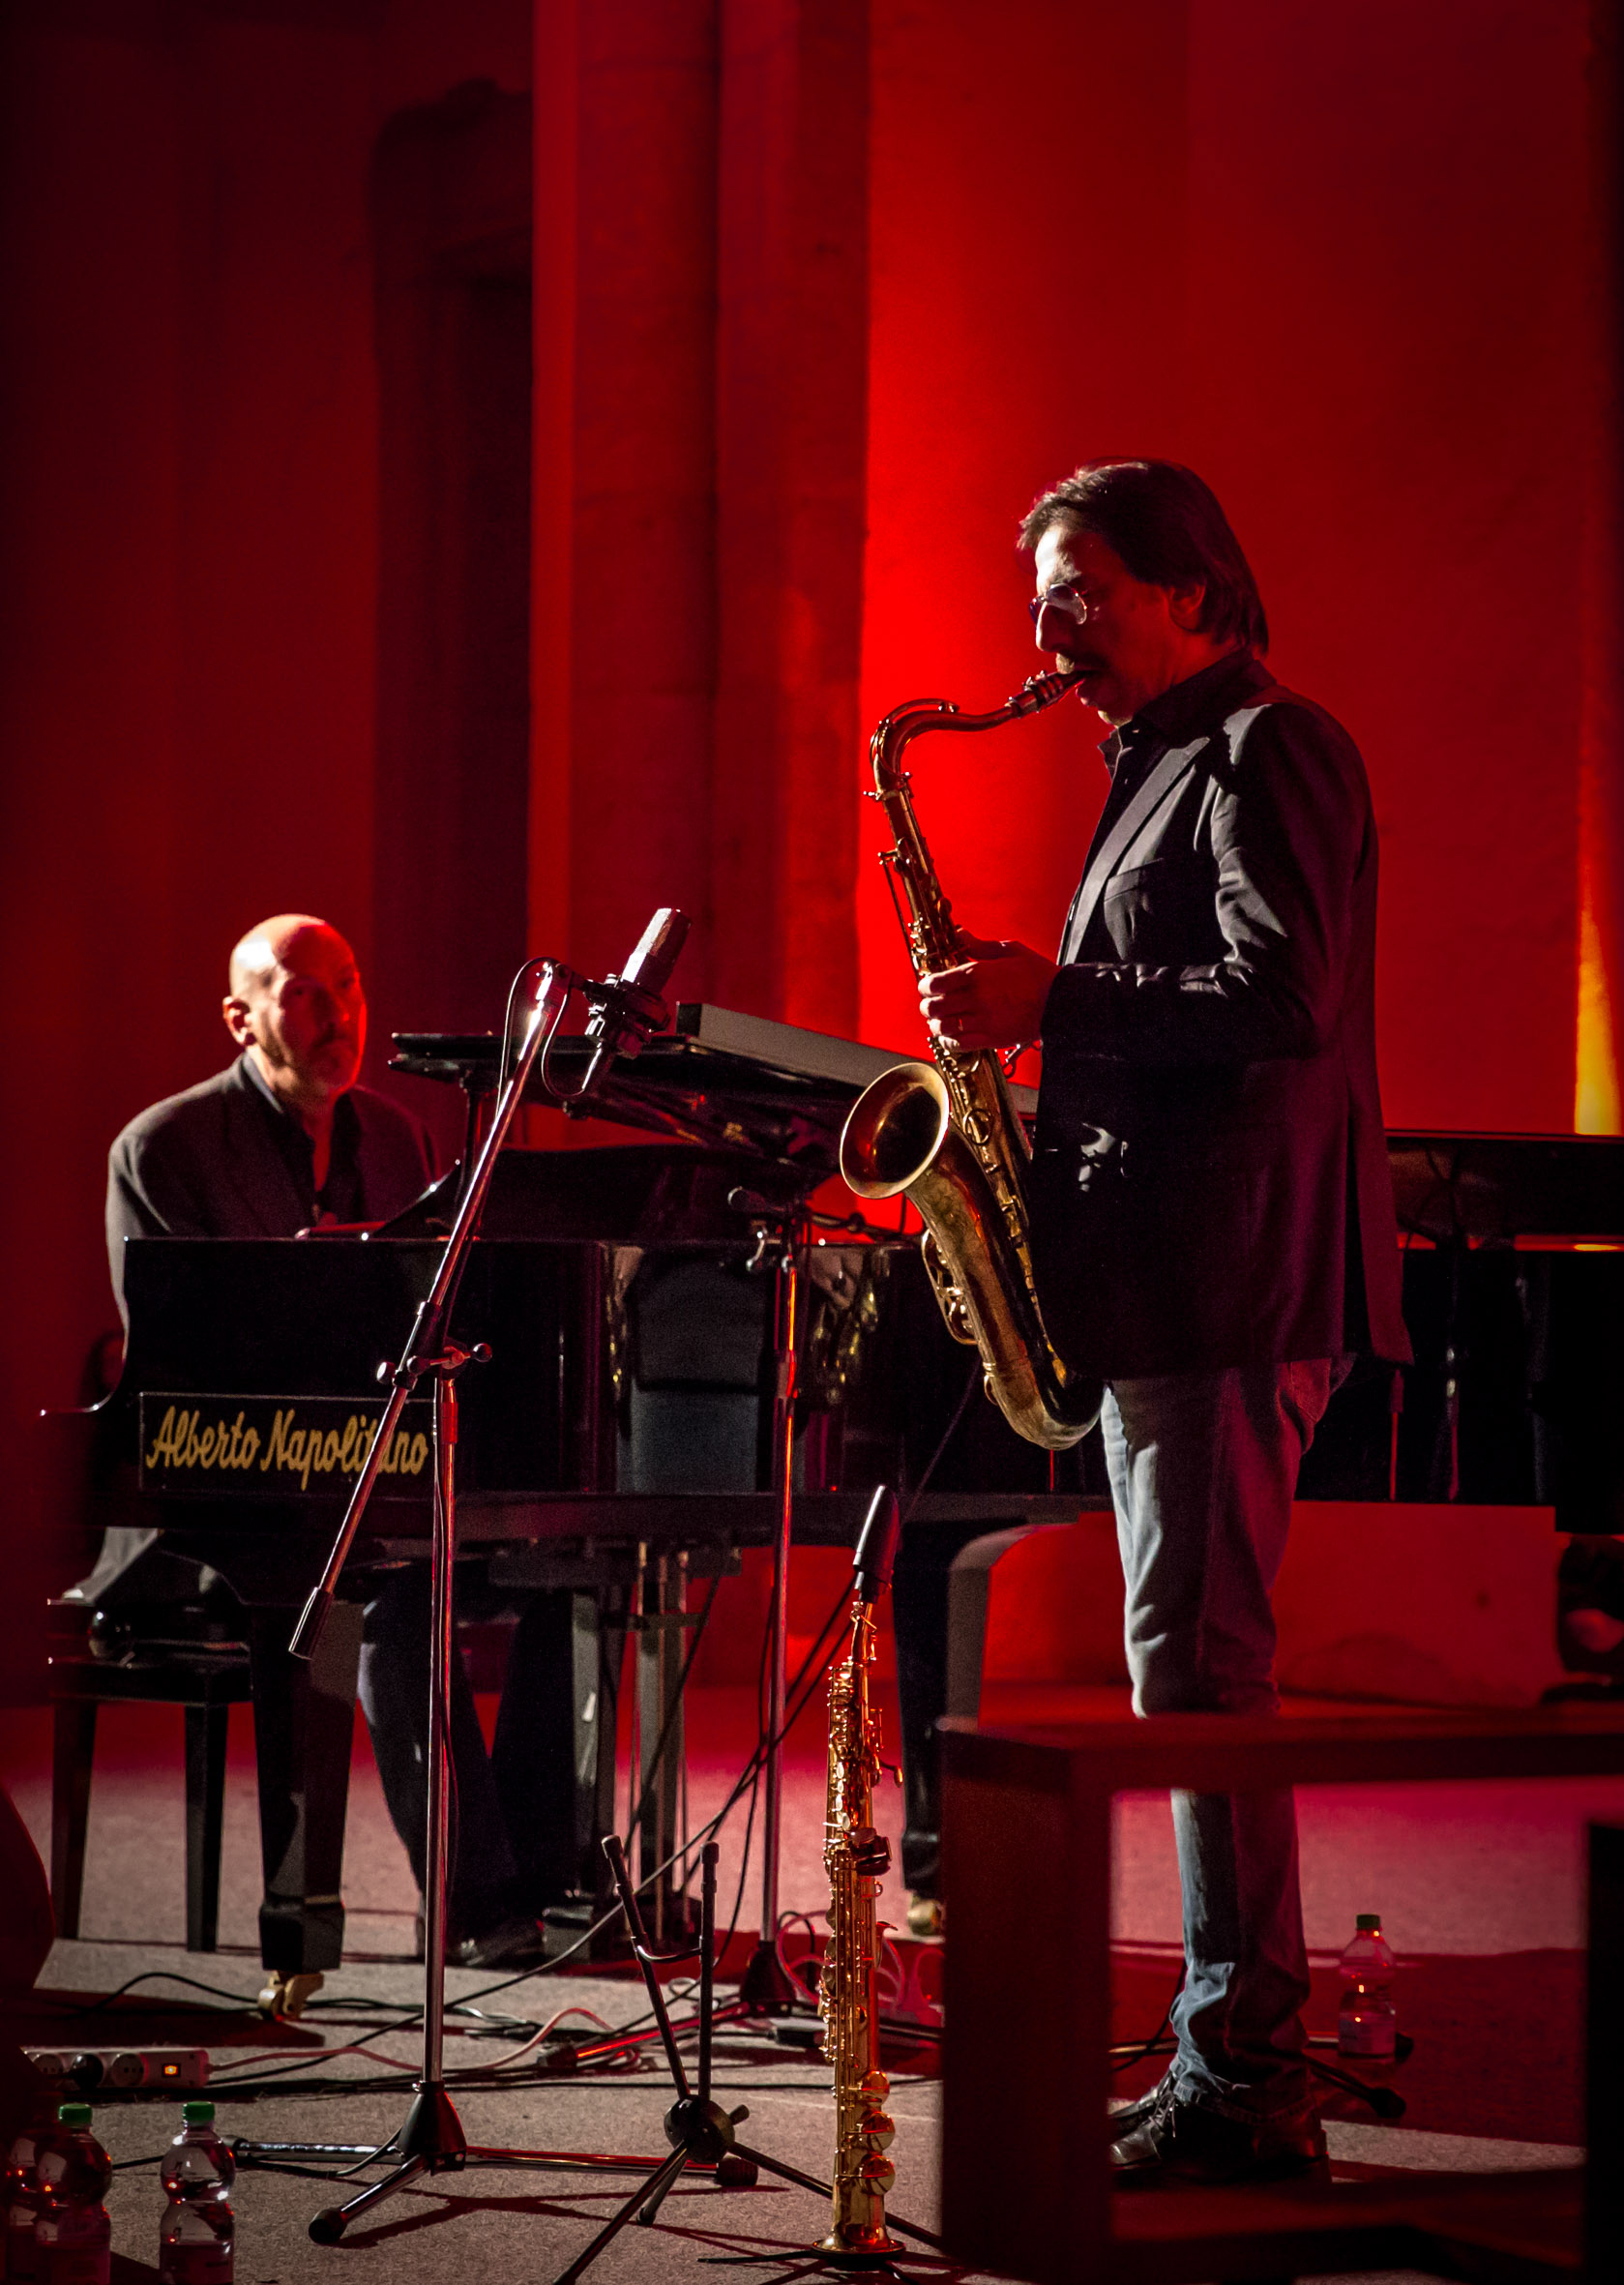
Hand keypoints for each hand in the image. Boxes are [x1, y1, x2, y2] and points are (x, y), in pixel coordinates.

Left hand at [919, 932, 1056, 1050]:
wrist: (1061, 1002)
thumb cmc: (1038, 974)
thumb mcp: (1010, 950)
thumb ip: (979, 946)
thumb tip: (960, 933)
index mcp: (978, 973)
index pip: (935, 982)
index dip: (925, 985)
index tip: (927, 986)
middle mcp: (977, 998)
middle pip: (934, 1006)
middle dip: (927, 1005)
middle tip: (930, 1004)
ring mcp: (983, 1020)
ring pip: (942, 1027)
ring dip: (935, 1024)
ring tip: (938, 1020)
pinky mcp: (991, 1039)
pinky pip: (958, 1044)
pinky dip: (949, 1041)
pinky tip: (951, 1034)